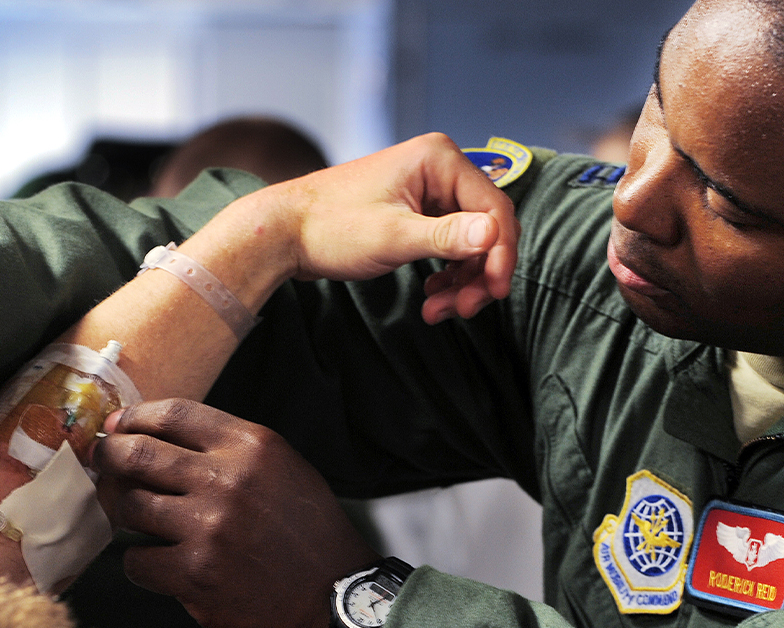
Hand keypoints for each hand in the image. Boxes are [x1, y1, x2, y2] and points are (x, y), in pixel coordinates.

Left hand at [92, 399, 379, 627]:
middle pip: (136, 453)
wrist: (335, 598)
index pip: (172, 414)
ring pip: (128, 506)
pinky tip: (159, 564)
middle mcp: (227, 480)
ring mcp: (208, 528)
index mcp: (251, 446)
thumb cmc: (309, 534)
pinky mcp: (195, 574)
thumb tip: (163, 437)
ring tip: (131, 516)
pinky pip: (137, 561)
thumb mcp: (284, 469)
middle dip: (108, 457)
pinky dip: (141, 563)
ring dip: (121, 511)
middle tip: (102, 466)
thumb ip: (231, 450)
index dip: (134, 417)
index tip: (118, 427)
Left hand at [193, 132, 519, 323]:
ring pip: (470, 242)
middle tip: (465, 310)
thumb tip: (493, 233)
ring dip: (463, 281)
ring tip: (440, 311)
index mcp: (438, 159)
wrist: (283, 233)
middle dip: (480, 273)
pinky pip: (449, 246)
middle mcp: (438, 169)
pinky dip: (447, 276)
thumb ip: (447, 236)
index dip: (501, 255)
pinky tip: (432, 298)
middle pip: (486, 227)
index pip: (494, 208)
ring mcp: (428, 190)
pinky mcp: (417, 212)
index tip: (494, 292)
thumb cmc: (330, 227)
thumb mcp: (394, 236)